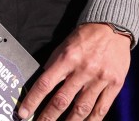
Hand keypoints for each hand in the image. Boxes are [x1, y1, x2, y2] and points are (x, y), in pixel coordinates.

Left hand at [16, 22, 130, 119]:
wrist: (113, 27)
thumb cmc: (86, 36)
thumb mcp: (65, 45)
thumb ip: (54, 65)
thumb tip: (40, 86)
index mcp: (68, 58)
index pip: (45, 84)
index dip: (32, 101)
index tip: (23, 113)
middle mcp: (84, 69)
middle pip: (61, 101)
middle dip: (47, 118)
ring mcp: (100, 78)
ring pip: (81, 109)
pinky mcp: (114, 84)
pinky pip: (101, 109)